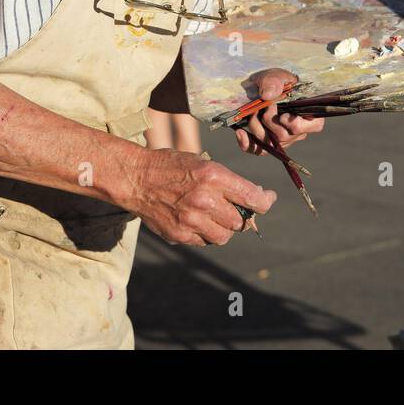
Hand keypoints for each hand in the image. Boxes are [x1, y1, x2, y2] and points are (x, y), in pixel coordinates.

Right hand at [128, 148, 274, 245]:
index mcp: (213, 176)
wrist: (136, 179)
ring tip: (213, 216)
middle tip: (233, 208)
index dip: (265, 201)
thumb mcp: (202, 162)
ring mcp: (191, 220)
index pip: (252, 197)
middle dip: (241, 215)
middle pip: (240, 221)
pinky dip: (204, 234)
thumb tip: (253, 198)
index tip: (267, 199)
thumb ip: (227, 181)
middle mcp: (205, 200)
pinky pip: (203, 242)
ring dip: (223, 228)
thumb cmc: (171, 166)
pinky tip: (196, 221)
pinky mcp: (179, 235)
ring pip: (223, 236)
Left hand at [235, 68, 324, 155]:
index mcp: (308, 113)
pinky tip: (240, 132)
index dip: (298, 125)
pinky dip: (247, 143)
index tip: (283, 116)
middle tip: (264, 107)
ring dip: (257, 128)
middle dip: (270, 121)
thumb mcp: (276, 76)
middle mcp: (297, 130)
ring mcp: (282, 139)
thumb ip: (274, 81)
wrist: (259, 86)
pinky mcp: (267, 142)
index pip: (314, 126)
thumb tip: (268, 95)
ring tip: (252, 113)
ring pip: (271, 143)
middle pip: (285, 136)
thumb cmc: (274, 81)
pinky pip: (258, 150)